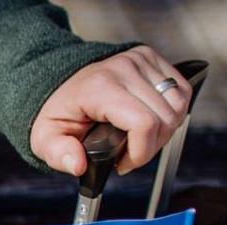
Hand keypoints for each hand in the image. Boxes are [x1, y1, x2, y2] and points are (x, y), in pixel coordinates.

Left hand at [31, 47, 190, 176]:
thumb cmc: (59, 113)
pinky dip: (172, 111)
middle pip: (165, 118)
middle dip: (151, 146)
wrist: (61, 84)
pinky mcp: (151, 57)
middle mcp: (124, 67)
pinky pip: (181, 90)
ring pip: (178, 105)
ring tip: (140, 139)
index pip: (144, 123)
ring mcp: (140, 59)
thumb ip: (59, 154)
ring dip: (165, 130)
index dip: (141, 151)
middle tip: (130, 154)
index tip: (124, 163)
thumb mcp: (46, 139)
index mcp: (100, 87)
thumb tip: (78, 166)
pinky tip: (151, 121)